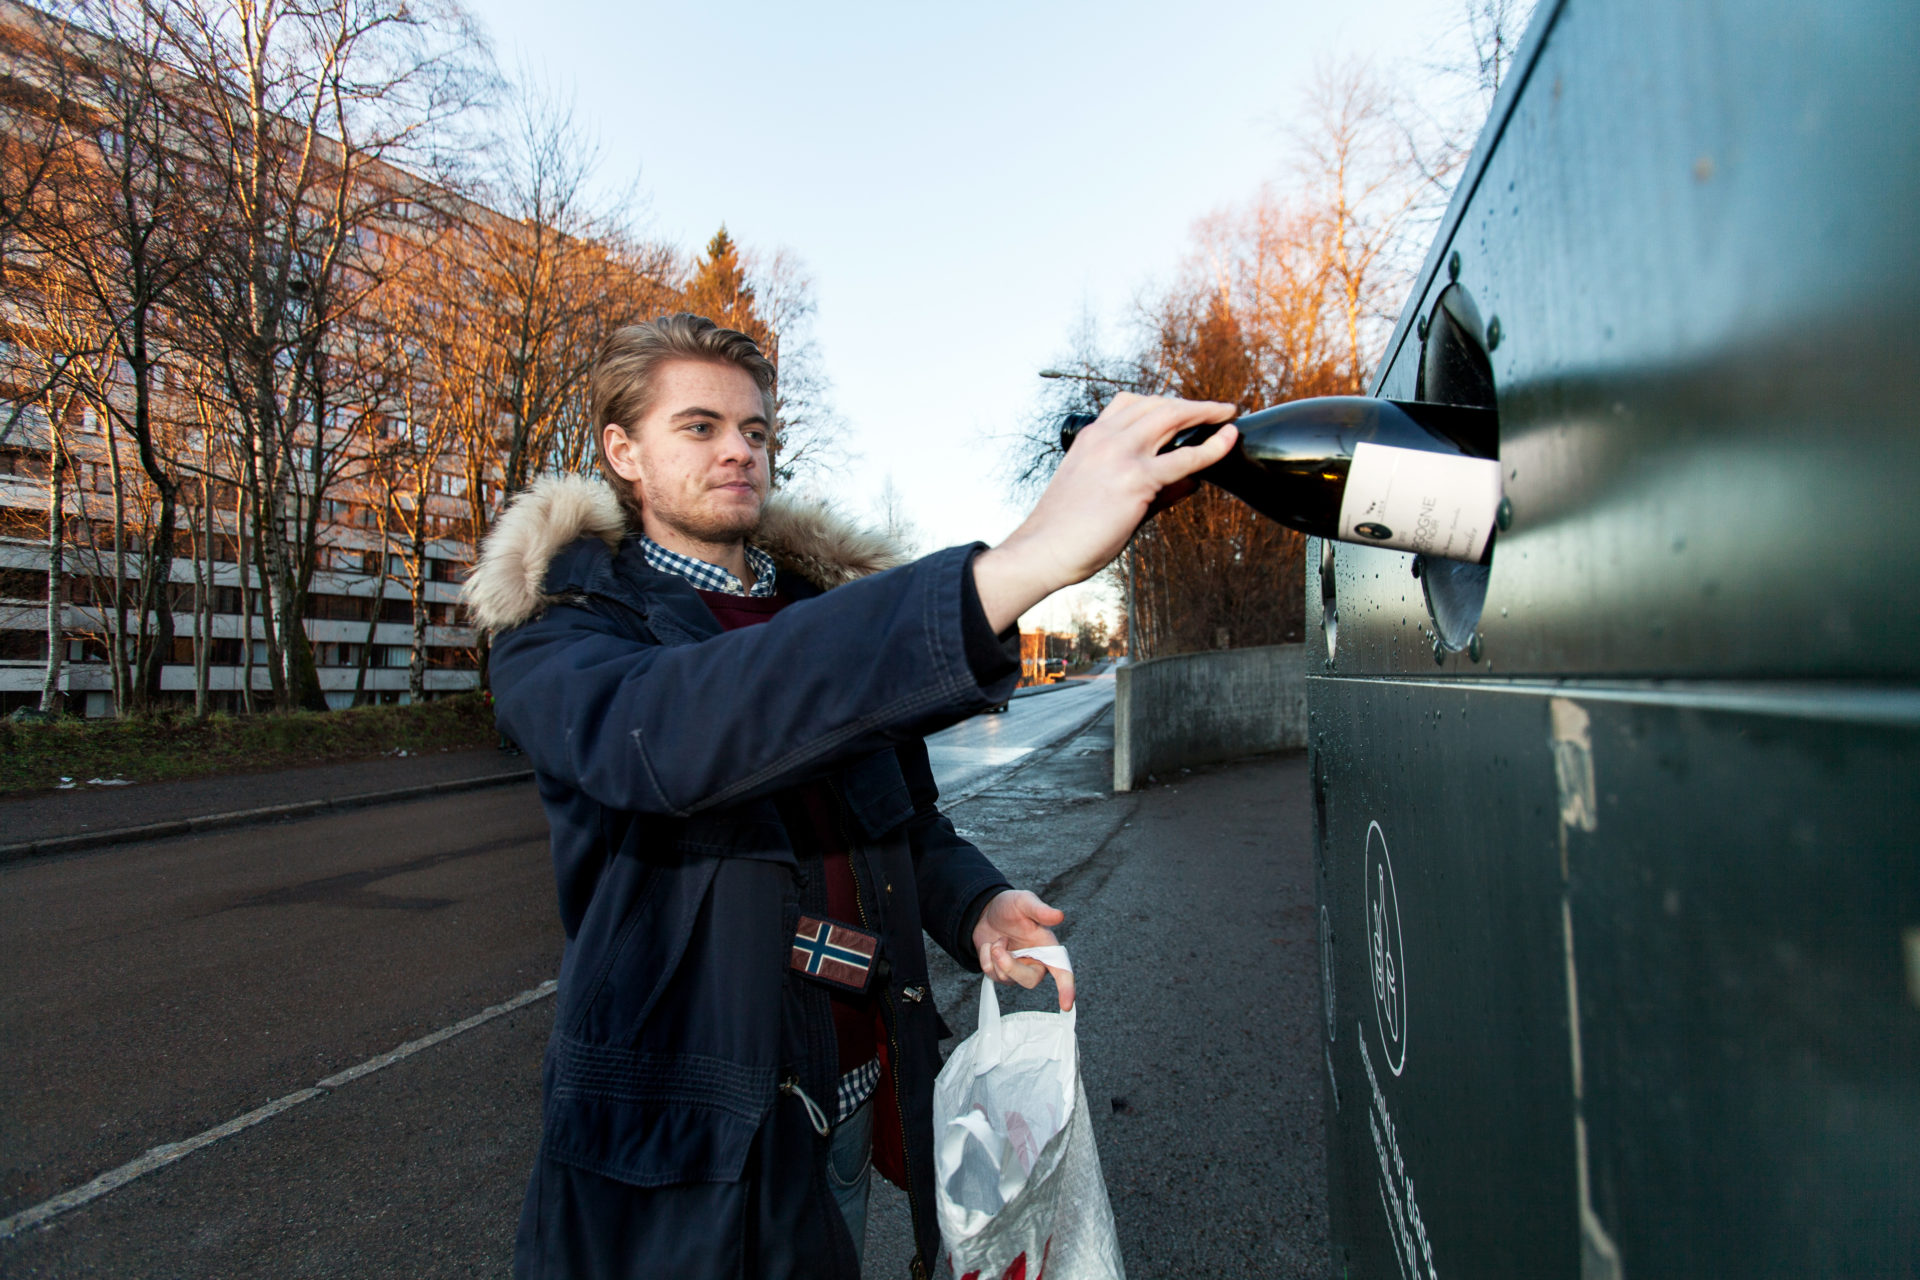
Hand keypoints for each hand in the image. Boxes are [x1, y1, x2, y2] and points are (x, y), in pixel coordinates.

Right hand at [972, 394, 1237, 631]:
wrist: (1043, 549)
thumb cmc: (1067, 530)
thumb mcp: (1099, 491)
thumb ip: (1150, 485)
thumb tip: (1191, 482)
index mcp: (1090, 437)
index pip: (1130, 404)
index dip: (1162, 402)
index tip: (1181, 409)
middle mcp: (1106, 438)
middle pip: (1157, 404)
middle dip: (1191, 404)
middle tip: (1217, 409)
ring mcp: (1121, 455)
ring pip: (1172, 417)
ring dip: (1205, 411)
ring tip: (1227, 414)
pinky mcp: (1137, 480)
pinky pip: (1186, 457)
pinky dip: (1214, 446)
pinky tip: (1229, 439)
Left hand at [972, 889, 1074, 1010]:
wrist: (986, 911)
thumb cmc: (1011, 907)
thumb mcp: (1024, 902)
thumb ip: (1040, 910)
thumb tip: (1059, 915)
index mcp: (1047, 947)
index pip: (1062, 970)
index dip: (1067, 988)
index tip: (1066, 1005)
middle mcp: (1034, 962)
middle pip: (1030, 981)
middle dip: (1011, 967)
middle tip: (998, 947)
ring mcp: (1016, 970)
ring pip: (1007, 978)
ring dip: (996, 956)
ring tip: (998, 938)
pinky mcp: (1000, 973)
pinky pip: (990, 974)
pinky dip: (986, 956)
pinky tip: (990, 945)